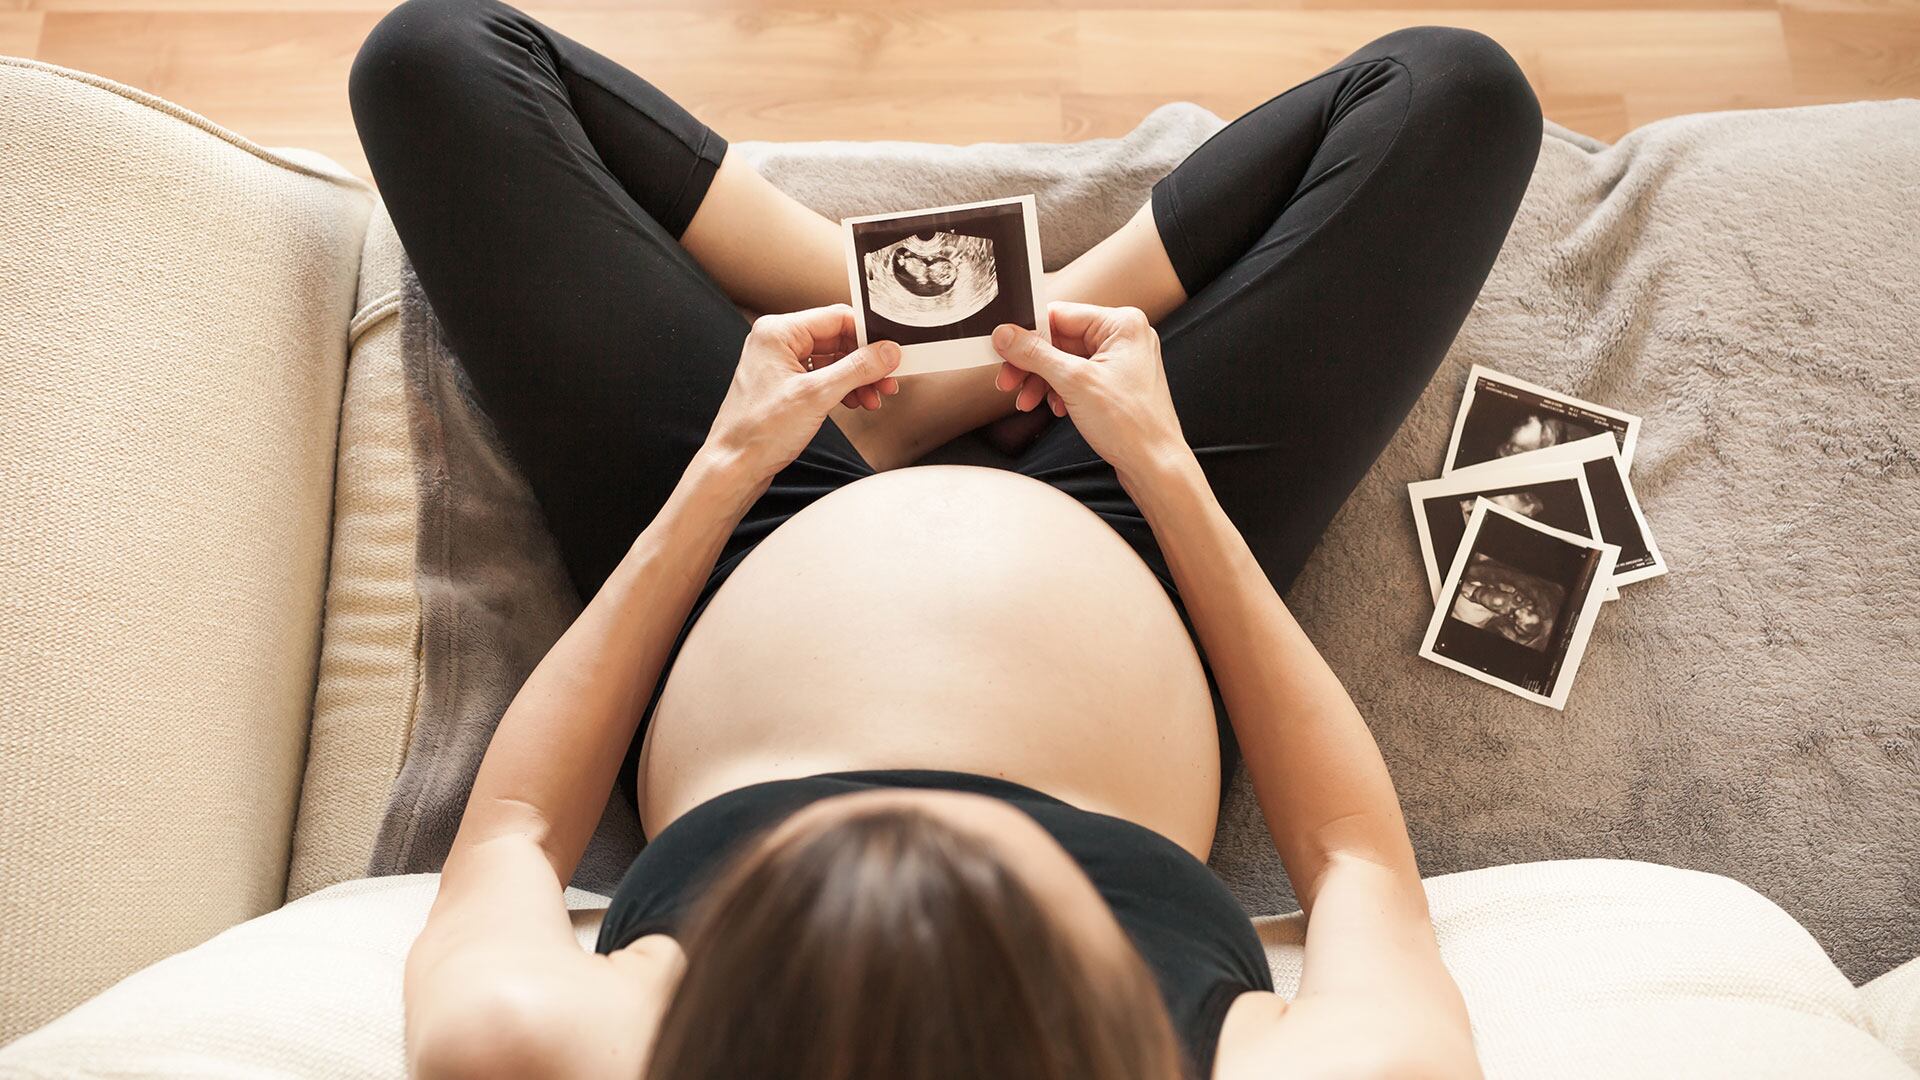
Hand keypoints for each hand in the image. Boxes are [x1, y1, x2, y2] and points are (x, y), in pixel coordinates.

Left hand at [704, 303, 901, 485]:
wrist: (734, 466)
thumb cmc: (759, 431)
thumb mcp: (817, 396)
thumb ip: (856, 369)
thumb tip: (887, 352)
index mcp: (778, 332)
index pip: (836, 318)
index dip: (867, 335)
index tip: (891, 351)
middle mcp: (777, 342)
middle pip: (837, 339)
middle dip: (865, 362)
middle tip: (887, 380)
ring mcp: (780, 364)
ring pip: (833, 360)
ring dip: (857, 378)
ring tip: (874, 397)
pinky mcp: (786, 384)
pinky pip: (823, 376)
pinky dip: (843, 388)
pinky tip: (857, 402)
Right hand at [991, 301, 1189, 484]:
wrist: (1154, 465)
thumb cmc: (1132, 425)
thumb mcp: (1073, 383)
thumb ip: (1035, 355)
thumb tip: (1006, 336)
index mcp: (1122, 324)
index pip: (1060, 314)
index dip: (1028, 333)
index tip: (1004, 348)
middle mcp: (1123, 337)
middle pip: (1060, 339)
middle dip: (1032, 364)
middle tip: (1009, 380)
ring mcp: (1121, 361)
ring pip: (1065, 360)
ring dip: (1042, 380)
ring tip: (1028, 401)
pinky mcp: (1115, 383)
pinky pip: (1077, 377)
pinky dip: (1059, 391)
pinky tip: (1055, 407)